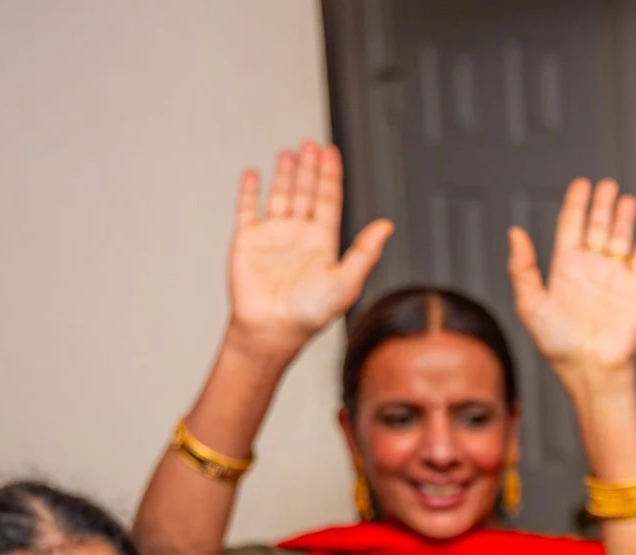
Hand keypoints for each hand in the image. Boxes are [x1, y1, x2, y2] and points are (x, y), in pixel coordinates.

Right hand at [225, 142, 392, 359]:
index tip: (332, 152)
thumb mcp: (346, 282)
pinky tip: (254, 173)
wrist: (271, 330)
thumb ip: (366, 252)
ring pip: (281, 196)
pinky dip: (249, 191)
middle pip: (306, 193)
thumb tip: (388, 225)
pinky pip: (247, 210)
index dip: (330, 176)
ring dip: (286, 174)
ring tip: (290, 152)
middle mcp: (298, 237)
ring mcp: (272, 237)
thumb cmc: (310, 313)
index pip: (329, 201)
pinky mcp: (247, 241)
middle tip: (312, 144)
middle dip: (310, 168)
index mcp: (323, 243)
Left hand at [508, 178, 635, 379]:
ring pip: (621, 236)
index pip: (571, 225)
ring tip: (625, 199)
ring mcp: (615, 275)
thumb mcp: (530, 304)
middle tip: (606, 184)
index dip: (576, 204)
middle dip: (602, 204)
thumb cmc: (557, 342)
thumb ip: (522, 268)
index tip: (581, 184)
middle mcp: (591, 267)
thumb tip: (514, 232)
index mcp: (565, 266)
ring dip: (623, 216)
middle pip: (597, 225)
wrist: (590, 368)